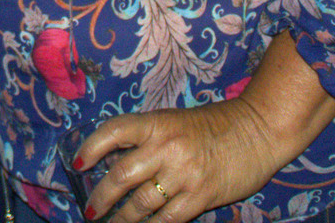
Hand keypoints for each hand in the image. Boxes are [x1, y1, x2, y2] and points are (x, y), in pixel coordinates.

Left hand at [77, 33, 334, 221]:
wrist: (257, 131)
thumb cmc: (214, 125)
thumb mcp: (175, 121)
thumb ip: (148, 138)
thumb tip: (114, 161)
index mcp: (158, 123)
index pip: (114, 132)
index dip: (91, 147)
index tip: (77, 164)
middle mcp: (167, 147)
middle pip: (121, 175)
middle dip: (101, 196)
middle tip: (90, 209)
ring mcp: (183, 174)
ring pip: (141, 204)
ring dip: (121, 218)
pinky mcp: (200, 197)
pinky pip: (167, 220)